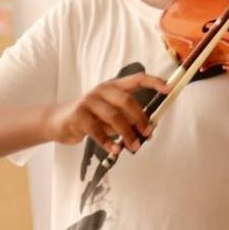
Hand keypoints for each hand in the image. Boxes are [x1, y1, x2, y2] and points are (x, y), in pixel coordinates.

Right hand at [44, 72, 169, 154]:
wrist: (59, 122)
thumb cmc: (91, 118)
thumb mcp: (111, 115)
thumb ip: (127, 119)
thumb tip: (149, 130)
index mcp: (114, 86)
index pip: (137, 79)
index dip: (154, 83)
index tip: (169, 90)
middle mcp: (102, 90)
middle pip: (127, 101)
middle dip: (140, 118)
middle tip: (148, 133)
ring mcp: (89, 101)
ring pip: (114, 116)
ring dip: (127, 133)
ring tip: (134, 147)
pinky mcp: (78, 115)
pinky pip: (96, 130)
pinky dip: (108, 142)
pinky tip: (115, 150)